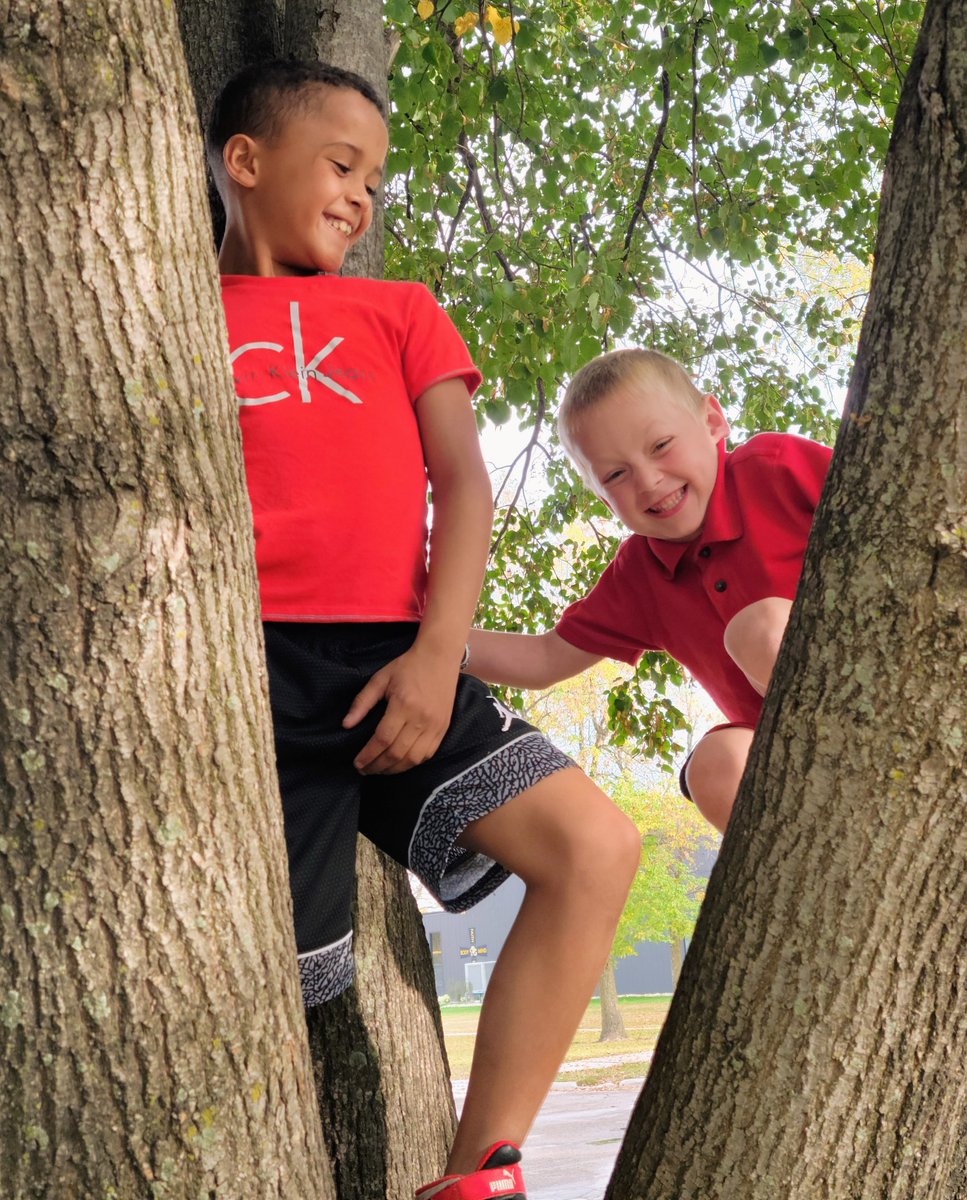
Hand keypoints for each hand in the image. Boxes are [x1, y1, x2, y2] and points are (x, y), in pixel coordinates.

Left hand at [342, 646, 459, 774]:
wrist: (439, 658)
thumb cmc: (408, 666)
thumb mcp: (380, 678)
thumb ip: (362, 702)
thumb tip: (346, 724)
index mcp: (403, 704)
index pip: (383, 738)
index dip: (368, 755)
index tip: (357, 763)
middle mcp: (421, 718)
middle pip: (397, 752)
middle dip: (378, 766)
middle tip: (364, 770)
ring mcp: (435, 725)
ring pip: (413, 758)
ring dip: (394, 769)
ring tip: (379, 770)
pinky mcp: (443, 729)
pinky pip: (427, 754)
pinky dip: (411, 764)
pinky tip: (399, 763)